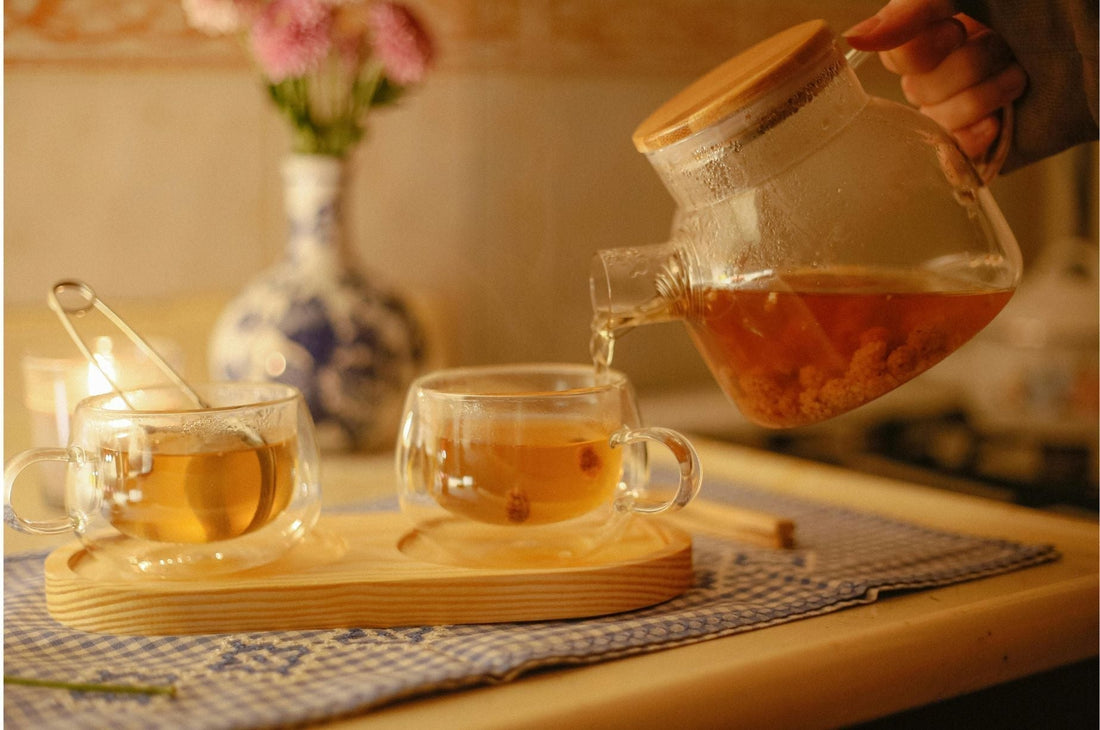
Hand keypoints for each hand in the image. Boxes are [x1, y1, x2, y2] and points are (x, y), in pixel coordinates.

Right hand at [844, 0, 1026, 159]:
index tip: (957, 27)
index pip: (894, 54)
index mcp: (942, 28)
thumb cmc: (1057, 6)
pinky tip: (1001, 120)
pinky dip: (975, 138)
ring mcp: (971, 107)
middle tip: (1005, 44)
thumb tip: (855, 37)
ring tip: (1020, 75)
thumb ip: (912, 7)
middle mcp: (952, 68)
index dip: (919, 49)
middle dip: (963, 68)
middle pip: (912, 90)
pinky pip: (954, 156)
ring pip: (933, 122)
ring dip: (980, 96)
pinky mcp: (993, 141)